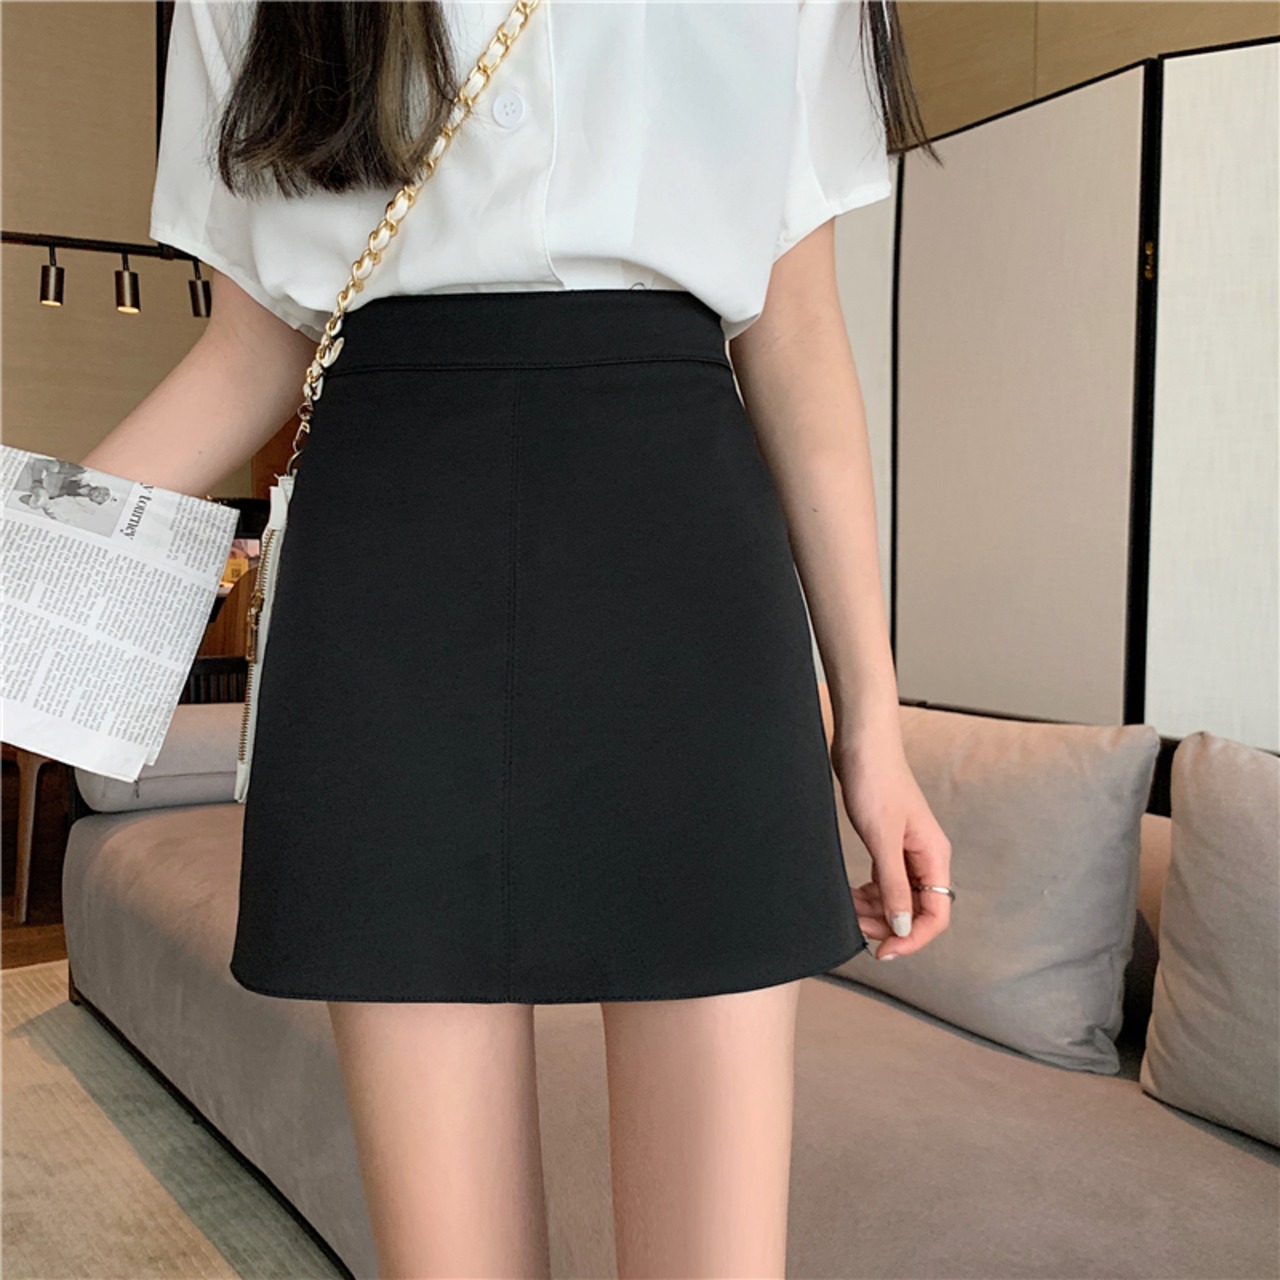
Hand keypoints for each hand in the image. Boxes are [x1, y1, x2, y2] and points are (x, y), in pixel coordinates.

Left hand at [831, 729, 951, 960]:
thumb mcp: (882, 839)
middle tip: (857, 931)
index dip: (913, 938)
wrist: (861, 743)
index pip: (936, 914)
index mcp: (934, 855)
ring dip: (877, 912)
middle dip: (890, 926)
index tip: (884, 951)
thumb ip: (893, 885)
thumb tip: (903, 926)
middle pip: (917, 909)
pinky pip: (885, 881)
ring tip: (849, 913)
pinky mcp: (887, 841)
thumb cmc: (875, 781)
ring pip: (898, 896)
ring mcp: (906, 849)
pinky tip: (852, 896)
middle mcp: (925, 856)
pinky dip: (870, 894)